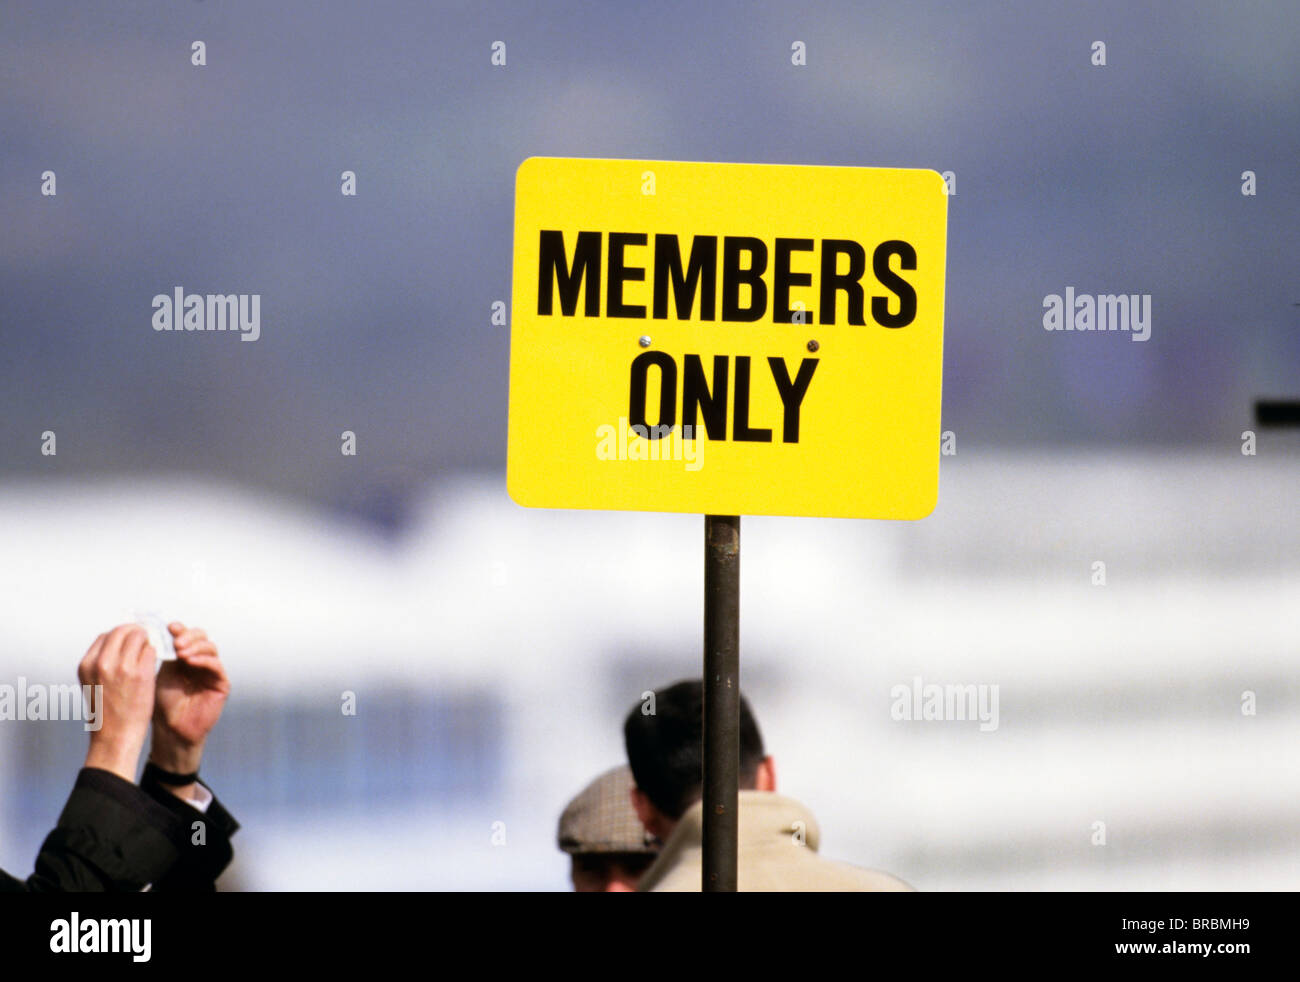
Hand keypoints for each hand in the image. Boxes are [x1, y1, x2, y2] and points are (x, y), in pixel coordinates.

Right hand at [79, 625, 156, 781]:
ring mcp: (122, 667)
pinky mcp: (141, 673)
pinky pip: (152, 650)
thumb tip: (119, 644)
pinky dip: (155, 652)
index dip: (120, 635)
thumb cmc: (107, 712)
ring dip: (147, 641)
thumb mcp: (94, 683)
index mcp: (87, 664)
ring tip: (150, 650)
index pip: (106, 635)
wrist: (115, 737)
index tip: (129, 641)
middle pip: (122, 630)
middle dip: (136, 632)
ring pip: (139, 636)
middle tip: (145, 638)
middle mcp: (102, 663)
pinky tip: (155, 662)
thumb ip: (103, 663)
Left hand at [149, 624, 229, 783]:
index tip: (169, 627)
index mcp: (183, 656)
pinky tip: (191, 661)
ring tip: (180, 652)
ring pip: (210, 647)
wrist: (170, 730)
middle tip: (176, 642)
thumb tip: (154, 631)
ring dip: (196, 646)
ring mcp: (212, 671)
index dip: (179, 629)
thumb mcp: (158, 674)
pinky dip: (204, 660)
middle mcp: (200, 661)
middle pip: (201, 637)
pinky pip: (216, 665)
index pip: (186, 635)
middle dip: (188, 636)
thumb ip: (161, 654)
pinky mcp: (221, 683)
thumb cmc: (160, 704)